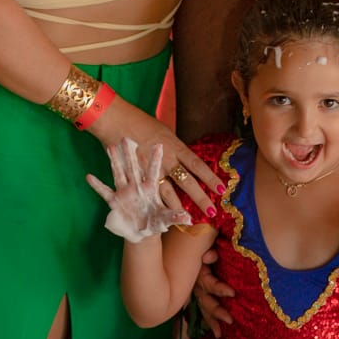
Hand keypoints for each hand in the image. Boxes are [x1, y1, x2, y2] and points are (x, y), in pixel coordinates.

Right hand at [87, 94, 220, 214]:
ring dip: (179, 206)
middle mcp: (165, 160)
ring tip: (190, 219)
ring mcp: (149, 170)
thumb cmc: (140, 123)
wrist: (116, 120)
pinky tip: (160, 216)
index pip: (197, 165)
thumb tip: (184, 155)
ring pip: (168, 193)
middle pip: (187, 182)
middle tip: (213, 212)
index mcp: (175, 148)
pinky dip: (154, 204)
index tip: (222, 189)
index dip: (210, 177)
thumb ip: (174, 146)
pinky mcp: (135, 176)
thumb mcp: (164, 132)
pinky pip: (147, 193)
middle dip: (201, 198)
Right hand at [87, 139, 190, 241]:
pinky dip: (97, 185)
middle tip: (126, 138)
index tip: (158, 144)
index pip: (154, 171)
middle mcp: (137, 186)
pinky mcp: (115, 201)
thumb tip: (188, 218)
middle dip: (130, 154)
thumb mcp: (166, 220)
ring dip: (114, 162)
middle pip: (133, 167)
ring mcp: (124, 192)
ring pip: (119, 173)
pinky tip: (89, 176)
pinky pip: (104, 192)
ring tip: (110, 147)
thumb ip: (175, 217)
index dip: (156, 159)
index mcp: (150, 188)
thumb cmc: (157, 222)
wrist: (144, 232)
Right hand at [193, 248, 233, 337]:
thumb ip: (211, 249)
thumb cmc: (209, 240)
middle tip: (229, 320)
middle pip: (205, 300)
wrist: (196, 238)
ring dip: (211, 321)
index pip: (208, 283)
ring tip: (219, 334)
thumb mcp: (210, 242)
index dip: (219, 289)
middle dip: (216, 311)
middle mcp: (196, 282)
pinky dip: (209, 319)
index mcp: (199, 270)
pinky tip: (216, 331)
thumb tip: (208, 257)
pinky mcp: (202, 293)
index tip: (232, 293)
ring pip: (203, 307)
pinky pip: (204, 308)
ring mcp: (198, 289)